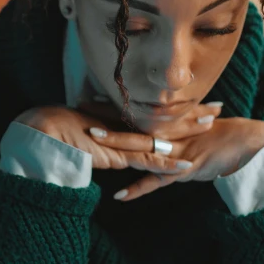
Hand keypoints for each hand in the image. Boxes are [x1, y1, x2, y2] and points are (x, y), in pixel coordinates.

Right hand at [15, 102, 222, 172]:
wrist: (46, 132)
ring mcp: (124, 138)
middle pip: (166, 116)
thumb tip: (108, 133)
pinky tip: (188, 167)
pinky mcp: (119, 155)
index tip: (195, 97)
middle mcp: (126, 123)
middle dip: (193, 111)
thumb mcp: (86, 129)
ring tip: (213, 126)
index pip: (155, 107)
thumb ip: (102, 130)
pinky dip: (169, 165)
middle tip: (218, 106)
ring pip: (163, 133)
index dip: (176, 104)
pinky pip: (149, 160)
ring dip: (189, 131)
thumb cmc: (60, 129)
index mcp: (121, 115)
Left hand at [88, 117, 263, 200]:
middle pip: (132, 126)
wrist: (246, 142)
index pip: (134, 113)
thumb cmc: (218, 135)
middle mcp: (168, 133)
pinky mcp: (182, 169)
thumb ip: (172, 126)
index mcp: (167, 122)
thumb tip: (153, 124)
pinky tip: (119, 195)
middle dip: (106, 120)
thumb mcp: (191, 127)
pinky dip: (138, 189)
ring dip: (116, 148)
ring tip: (92, 146)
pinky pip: (156, 181)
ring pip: (140, 149)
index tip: (87, 98)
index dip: (111, 106)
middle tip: (80, 112)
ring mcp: (174, 151)